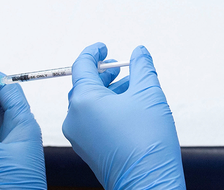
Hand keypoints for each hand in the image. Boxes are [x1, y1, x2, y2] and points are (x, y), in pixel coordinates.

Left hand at [62, 43, 185, 189]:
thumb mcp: (149, 94)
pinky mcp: (86, 149)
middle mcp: (74, 118)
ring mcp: (78, 136)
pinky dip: (104, 109)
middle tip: (119, 67)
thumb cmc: (147, 142)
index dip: (94, 52)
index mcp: (84, 100)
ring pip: (87, 104)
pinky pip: (90, 120)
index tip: (104, 47)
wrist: (148, 183)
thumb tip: (139, 52)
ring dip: (106, 92)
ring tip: (130, 88)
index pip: (81, 65)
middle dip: (102, 74)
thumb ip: (142, 67)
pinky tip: (126, 109)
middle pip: (83, 85)